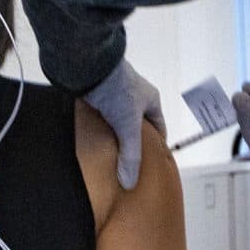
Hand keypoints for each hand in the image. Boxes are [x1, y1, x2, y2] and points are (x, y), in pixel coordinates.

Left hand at [83, 58, 165, 190]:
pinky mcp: (99, 94)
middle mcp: (135, 96)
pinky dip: (101, 127)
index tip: (153, 161)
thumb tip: (129, 182)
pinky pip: (103, 115)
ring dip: (115, 134)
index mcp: (151, 99)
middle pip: (138, 125)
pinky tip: (96, 139)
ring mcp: (116, 94)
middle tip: (129, 161)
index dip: (157, 145)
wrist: (90, 67)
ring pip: (119, 120)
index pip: (159, 127)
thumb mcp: (128, 127)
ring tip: (111, 154)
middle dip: (134, 142)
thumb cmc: (117, 89)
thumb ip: (130, 155)